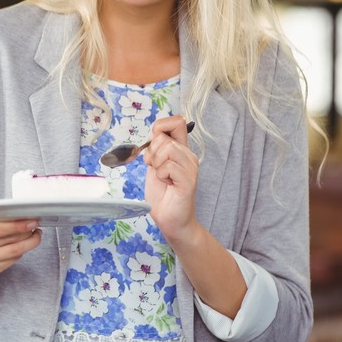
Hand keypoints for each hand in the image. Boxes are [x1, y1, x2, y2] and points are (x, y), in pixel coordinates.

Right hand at [0, 196, 41, 277]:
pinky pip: (11, 261)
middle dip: (26, 232)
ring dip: (29, 243)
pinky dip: (21, 252)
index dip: (17, 225)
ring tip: (35, 234)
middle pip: (8, 240)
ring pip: (13, 252)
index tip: (31, 220)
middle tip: (35, 225)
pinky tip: (25, 244)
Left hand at [143, 115, 199, 241]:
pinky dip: (160, 175)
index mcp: (181, 150)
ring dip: (156, 165)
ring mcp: (191, 167)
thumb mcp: (154, 165)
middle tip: (156, 169)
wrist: (171, 219)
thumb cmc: (163, 194)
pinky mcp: (189, 180)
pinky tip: (167, 184)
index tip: (153, 146)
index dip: (160, 127)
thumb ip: (155, 148)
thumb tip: (154, 133)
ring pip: (166, 149)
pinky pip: (167, 166)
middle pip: (163, 137)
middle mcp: (189, 155)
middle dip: (151, 153)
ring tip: (162, 178)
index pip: (176, 121)